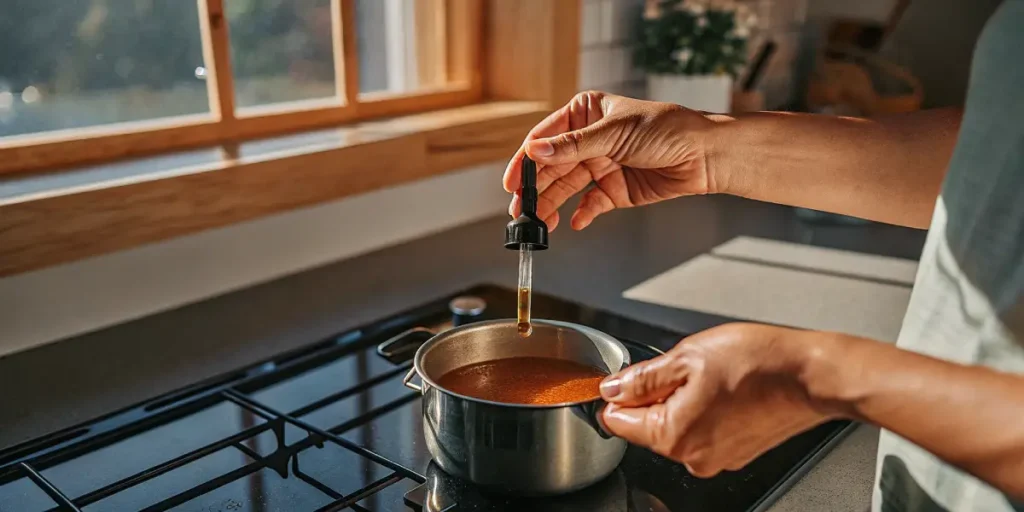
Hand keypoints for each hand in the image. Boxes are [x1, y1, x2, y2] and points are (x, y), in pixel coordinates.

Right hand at [503, 91, 717, 230]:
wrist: (705, 155)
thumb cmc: (666, 129)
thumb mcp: (614, 132)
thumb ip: (573, 146)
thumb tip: (535, 151)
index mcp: (584, 114)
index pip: (545, 139)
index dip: (526, 161)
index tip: (512, 181)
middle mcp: (589, 141)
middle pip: (552, 168)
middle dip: (535, 189)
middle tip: (519, 210)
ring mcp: (601, 166)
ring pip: (567, 189)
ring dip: (552, 205)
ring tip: (539, 224)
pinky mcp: (615, 191)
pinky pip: (590, 205)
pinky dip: (582, 214)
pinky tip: (573, 223)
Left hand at [599, 323, 838, 476]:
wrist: (810, 374)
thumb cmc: (757, 363)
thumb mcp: (686, 357)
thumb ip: (641, 378)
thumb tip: (611, 389)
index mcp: (673, 437)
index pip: (617, 421)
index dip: (620, 393)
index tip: (635, 374)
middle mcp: (693, 457)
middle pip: (648, 425)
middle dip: (657, 394)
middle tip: (686, 368)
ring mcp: (718, 457)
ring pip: (678, 425)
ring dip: (684, 399)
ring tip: (713, 376)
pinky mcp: (737, 450)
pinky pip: (705, 428)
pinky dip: (708, 407)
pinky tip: (728, 387)